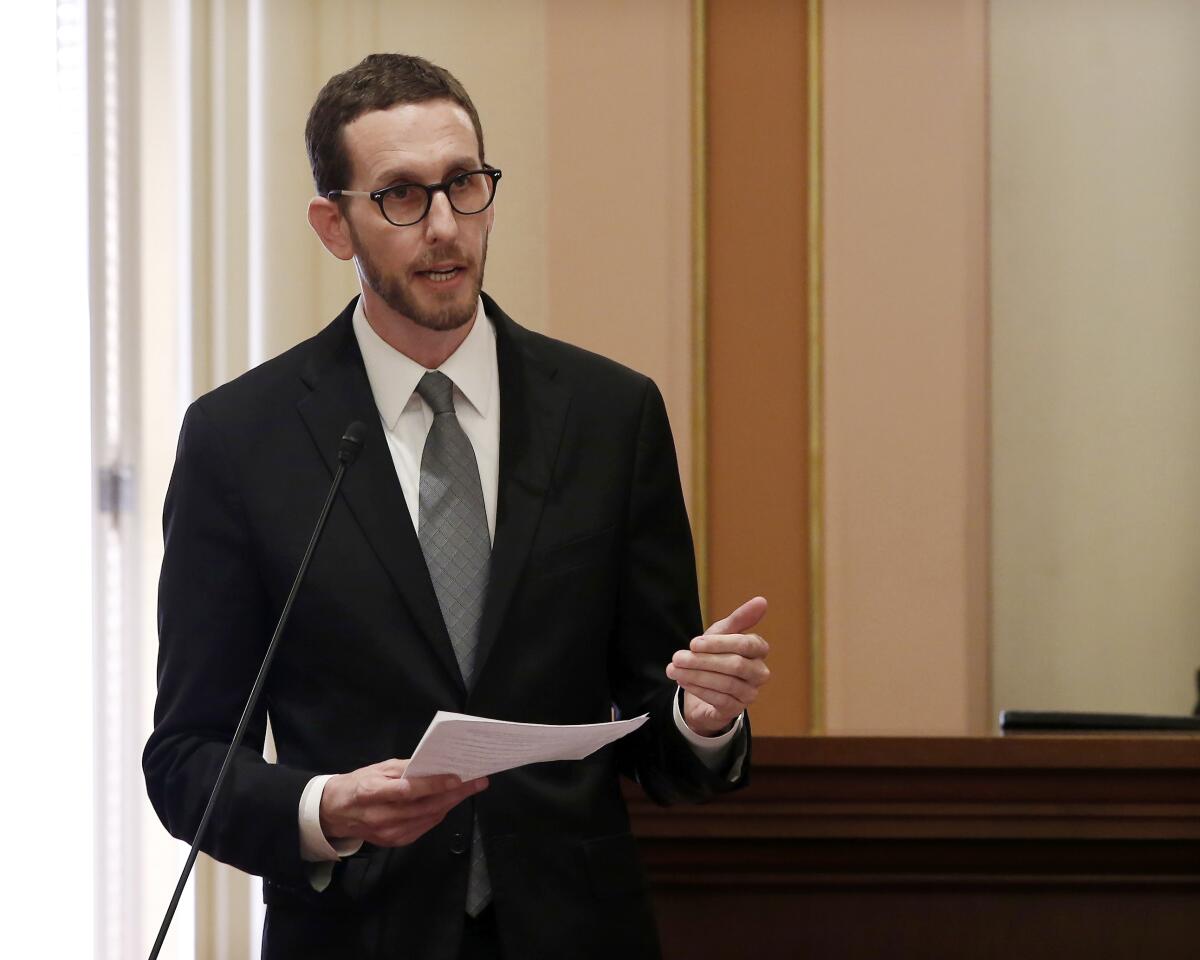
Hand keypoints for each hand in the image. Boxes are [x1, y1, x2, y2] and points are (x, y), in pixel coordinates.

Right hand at [319, 758, 486, 847]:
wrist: (335, 812)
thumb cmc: (358, 783)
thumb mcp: (379, 768)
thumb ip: (405, 768)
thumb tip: (434, 765)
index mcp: (373, 793)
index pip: (410, 790)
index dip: (435, 785)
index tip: (458, 777)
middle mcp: (382, 816)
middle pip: (426, 806)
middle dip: (456, 794)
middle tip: (478, 782)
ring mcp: (389, 833)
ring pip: (429, 818)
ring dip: (451, 803)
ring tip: (468, 789)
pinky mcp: (394, 842)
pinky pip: (423, 827)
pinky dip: (438, 814)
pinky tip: (448, 803)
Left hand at [665, 596, 769, 736]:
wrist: (704, 686)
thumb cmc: (716, 654)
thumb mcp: (722, 633)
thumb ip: (739, 618)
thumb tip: (762, 600)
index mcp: (759, 650)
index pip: (746, 645)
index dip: (719, 643)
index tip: (693, 643)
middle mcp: (760, 673)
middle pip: (736, 665)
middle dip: (703, 661)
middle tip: (677, 657)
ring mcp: (750, 693)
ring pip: (726, 683)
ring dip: (696, 675)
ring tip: (674, 668)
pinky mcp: (736, 710)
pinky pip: (720, 700)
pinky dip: (699, 689)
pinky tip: (683, 681)